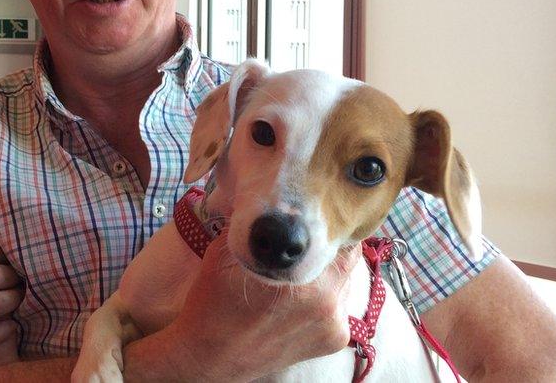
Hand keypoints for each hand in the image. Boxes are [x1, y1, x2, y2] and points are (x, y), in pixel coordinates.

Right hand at [163, 233, 357, 379]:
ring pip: (343, 281)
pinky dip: (324, 297)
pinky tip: (297, 298)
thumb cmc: (213, 302)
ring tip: (297, 273)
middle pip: (346, 258)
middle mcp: (329, 304)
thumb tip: (271, 199)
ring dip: (326, 273)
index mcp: (304, 280)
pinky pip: (338, 305)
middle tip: (303, 244)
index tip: (311, 219)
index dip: (325, 224)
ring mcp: (334, 325)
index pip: (340, 237)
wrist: (209, 356)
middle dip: (325, 248)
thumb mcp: (226, 252)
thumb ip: (257, 228)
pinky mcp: (334, 340)